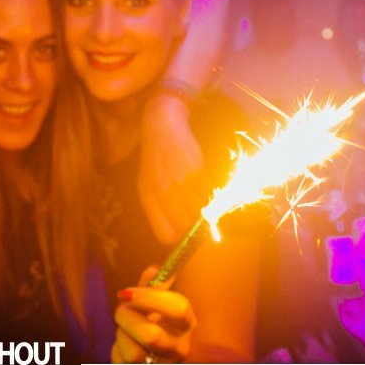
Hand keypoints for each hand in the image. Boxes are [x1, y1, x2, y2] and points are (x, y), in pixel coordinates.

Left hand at [112, 266, 195, 364]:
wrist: (165, 359)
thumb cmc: (160, 321)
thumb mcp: (161, 301)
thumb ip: (155, 285)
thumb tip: (153, 271)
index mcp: (187, 322)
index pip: (177, 309)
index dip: (148, 297)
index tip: (127, 293)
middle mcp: (181, 348)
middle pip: (151, 335)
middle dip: (127, 318)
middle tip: (121, 310)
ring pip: (134, 355)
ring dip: (120, 337)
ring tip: (123, 330)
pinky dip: (116, 354)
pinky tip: (121, 347)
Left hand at [139, 94, 208, 243]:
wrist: (162, 125)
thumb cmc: (157, 157)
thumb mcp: (150, 182)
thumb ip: (161, 206)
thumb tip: (180, 233)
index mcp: (149, 199)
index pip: (166, 235)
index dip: (180, 238)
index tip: (189, 233)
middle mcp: (163, 195)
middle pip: (187, 227)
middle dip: (197, 226)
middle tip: (205, 217)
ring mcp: (180, 184)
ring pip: (201, 213)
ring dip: (209, 211)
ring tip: (210, 201)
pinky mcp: (196, 172)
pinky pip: (210, 195)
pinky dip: (215, 196)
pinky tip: (214, 188)